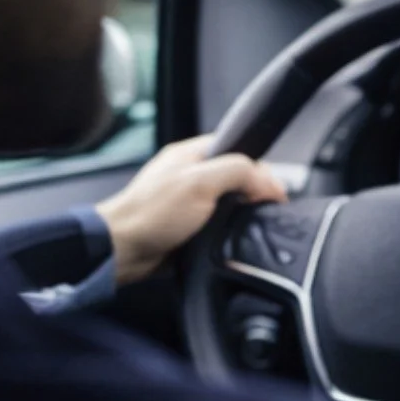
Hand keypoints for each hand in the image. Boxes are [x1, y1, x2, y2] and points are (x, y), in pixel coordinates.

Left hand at [96, 136, 287, 285]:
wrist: (125, 250)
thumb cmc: (152, 214)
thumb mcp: (200, 183)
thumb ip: (237, 172)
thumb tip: (269, 181)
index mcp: (191, 155)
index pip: (237, 150)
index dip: (259, 168)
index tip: (274, 191)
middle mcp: (191, 176)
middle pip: (236, 179)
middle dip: (254, 194)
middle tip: (264, 211)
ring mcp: (190, 204)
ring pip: (230, 206)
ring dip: (242, 217)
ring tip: (252, 228)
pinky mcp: (190, 230)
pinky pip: (219, 228)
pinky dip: (229, 234)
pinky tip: (233, 242)